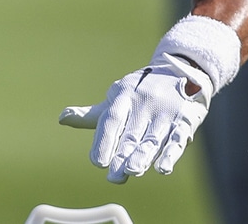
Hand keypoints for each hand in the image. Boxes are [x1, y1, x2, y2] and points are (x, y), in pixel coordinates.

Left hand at [59, 53, 212, 182]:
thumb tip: (62, 118)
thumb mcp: (116, 99)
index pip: (111, 119)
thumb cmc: (140, 92)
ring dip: (143, 156)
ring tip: (133, 171)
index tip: (97, 162)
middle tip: (114, 177)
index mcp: (123, 96)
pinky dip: (170, 154)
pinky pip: (177, 138)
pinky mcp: (185, 119)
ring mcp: (165, 111)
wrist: (182, 70)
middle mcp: (143, 103)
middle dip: (122, 155)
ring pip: (152, 137)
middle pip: (132, 133)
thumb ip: (92, 115)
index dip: (104, 140)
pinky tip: (163, 169)